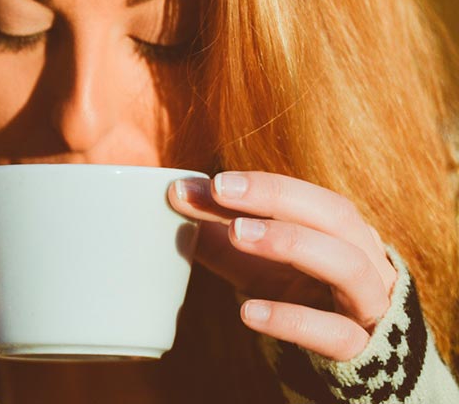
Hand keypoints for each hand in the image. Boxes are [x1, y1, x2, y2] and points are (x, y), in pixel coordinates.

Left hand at [168, 171, 398, 360]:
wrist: (344, 364)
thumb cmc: (297, 299)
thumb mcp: (254, 263)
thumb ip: (218, 232)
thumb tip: (176, 194)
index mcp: (343, 232)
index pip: (307, 197)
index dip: (263, 185)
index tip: (214, 181)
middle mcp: (366, 260)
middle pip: (335, 216)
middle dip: (277, 197)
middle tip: (221, 190)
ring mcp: (368, 305)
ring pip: (347, 266)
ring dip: (291, 242)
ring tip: (236, 233)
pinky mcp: (361, 350)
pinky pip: (334, 333)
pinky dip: (292, 319)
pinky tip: (248, 311)